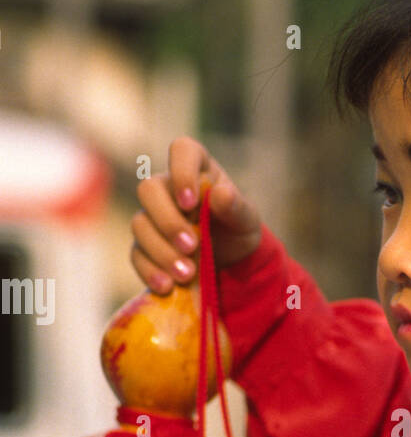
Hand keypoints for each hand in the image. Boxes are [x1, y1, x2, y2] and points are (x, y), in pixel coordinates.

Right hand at [130, 136, 263, 294]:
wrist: (232, 262)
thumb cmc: (238, 229)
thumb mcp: (247, 219)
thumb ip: (236, 206)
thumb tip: (221, 194)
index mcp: (196, 168)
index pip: (182, 150)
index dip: (182, 171)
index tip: (191, 201)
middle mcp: (168, 188)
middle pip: (149, 190)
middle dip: (169, 221)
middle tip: (192, 246)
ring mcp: (152, 217)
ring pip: (140, 225)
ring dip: (162, 251)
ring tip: (188, 273)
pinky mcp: (144, 246)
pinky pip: (137, 255)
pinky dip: (151, 271)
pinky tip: (168, 286)